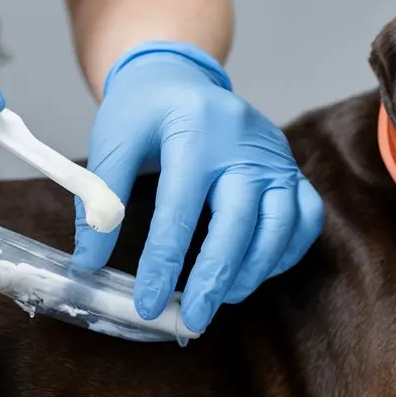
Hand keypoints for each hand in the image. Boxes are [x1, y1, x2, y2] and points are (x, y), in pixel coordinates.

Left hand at [72, 41, 323, 332]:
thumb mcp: (112, 141)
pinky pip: (306, 218)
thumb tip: (89, 263)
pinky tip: (253, 271)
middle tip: (193, 320)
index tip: (147, 304)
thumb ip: (100, 200)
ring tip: (220, 298)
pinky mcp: (291, 169)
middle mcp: (244, 143)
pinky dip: (285, 252)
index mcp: (195, 130)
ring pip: (281, 224)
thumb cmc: (144, 111)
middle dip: (215, 278)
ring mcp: (275, 156)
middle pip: (239, 221)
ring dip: (253, 270)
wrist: (180, 76)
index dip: (163, 263)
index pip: (180, 208)